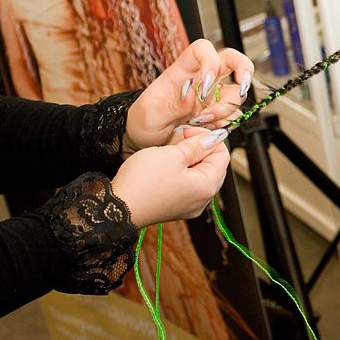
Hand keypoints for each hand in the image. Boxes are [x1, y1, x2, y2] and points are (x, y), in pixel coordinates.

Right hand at [111, 126, 229, 227]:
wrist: (116, 208)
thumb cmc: (143, 182)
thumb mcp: (173, 154)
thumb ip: (196, 145)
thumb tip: (213, 139)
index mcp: (207, 187)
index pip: (223, 155)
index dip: (208, 138)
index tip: (189, 131)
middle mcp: (203, 200)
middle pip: (213, 166)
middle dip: (200, 148)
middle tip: (181, 138)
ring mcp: (190, 206)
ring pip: (199, 174)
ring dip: (190, 159)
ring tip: (172, 151)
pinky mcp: (176, 208)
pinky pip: (187, 185)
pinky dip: (182, 172)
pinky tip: (166, 165)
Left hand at [125, 38, 254, 151]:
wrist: (147, 140)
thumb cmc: (145, 120)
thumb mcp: (151, 114)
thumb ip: (172, 104)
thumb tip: (191, 92)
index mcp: (182, 70)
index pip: (203, 49)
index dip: (211, 61)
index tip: (207, 84)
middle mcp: (202, 79)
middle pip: (233, 60)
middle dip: (244, 71)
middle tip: (241, 89)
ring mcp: (212, 96)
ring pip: (235, 93)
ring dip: (226, 109)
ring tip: (203, 121)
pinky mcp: (218, 113)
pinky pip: (233, 114)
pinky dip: (225, 123)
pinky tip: (206, 128)